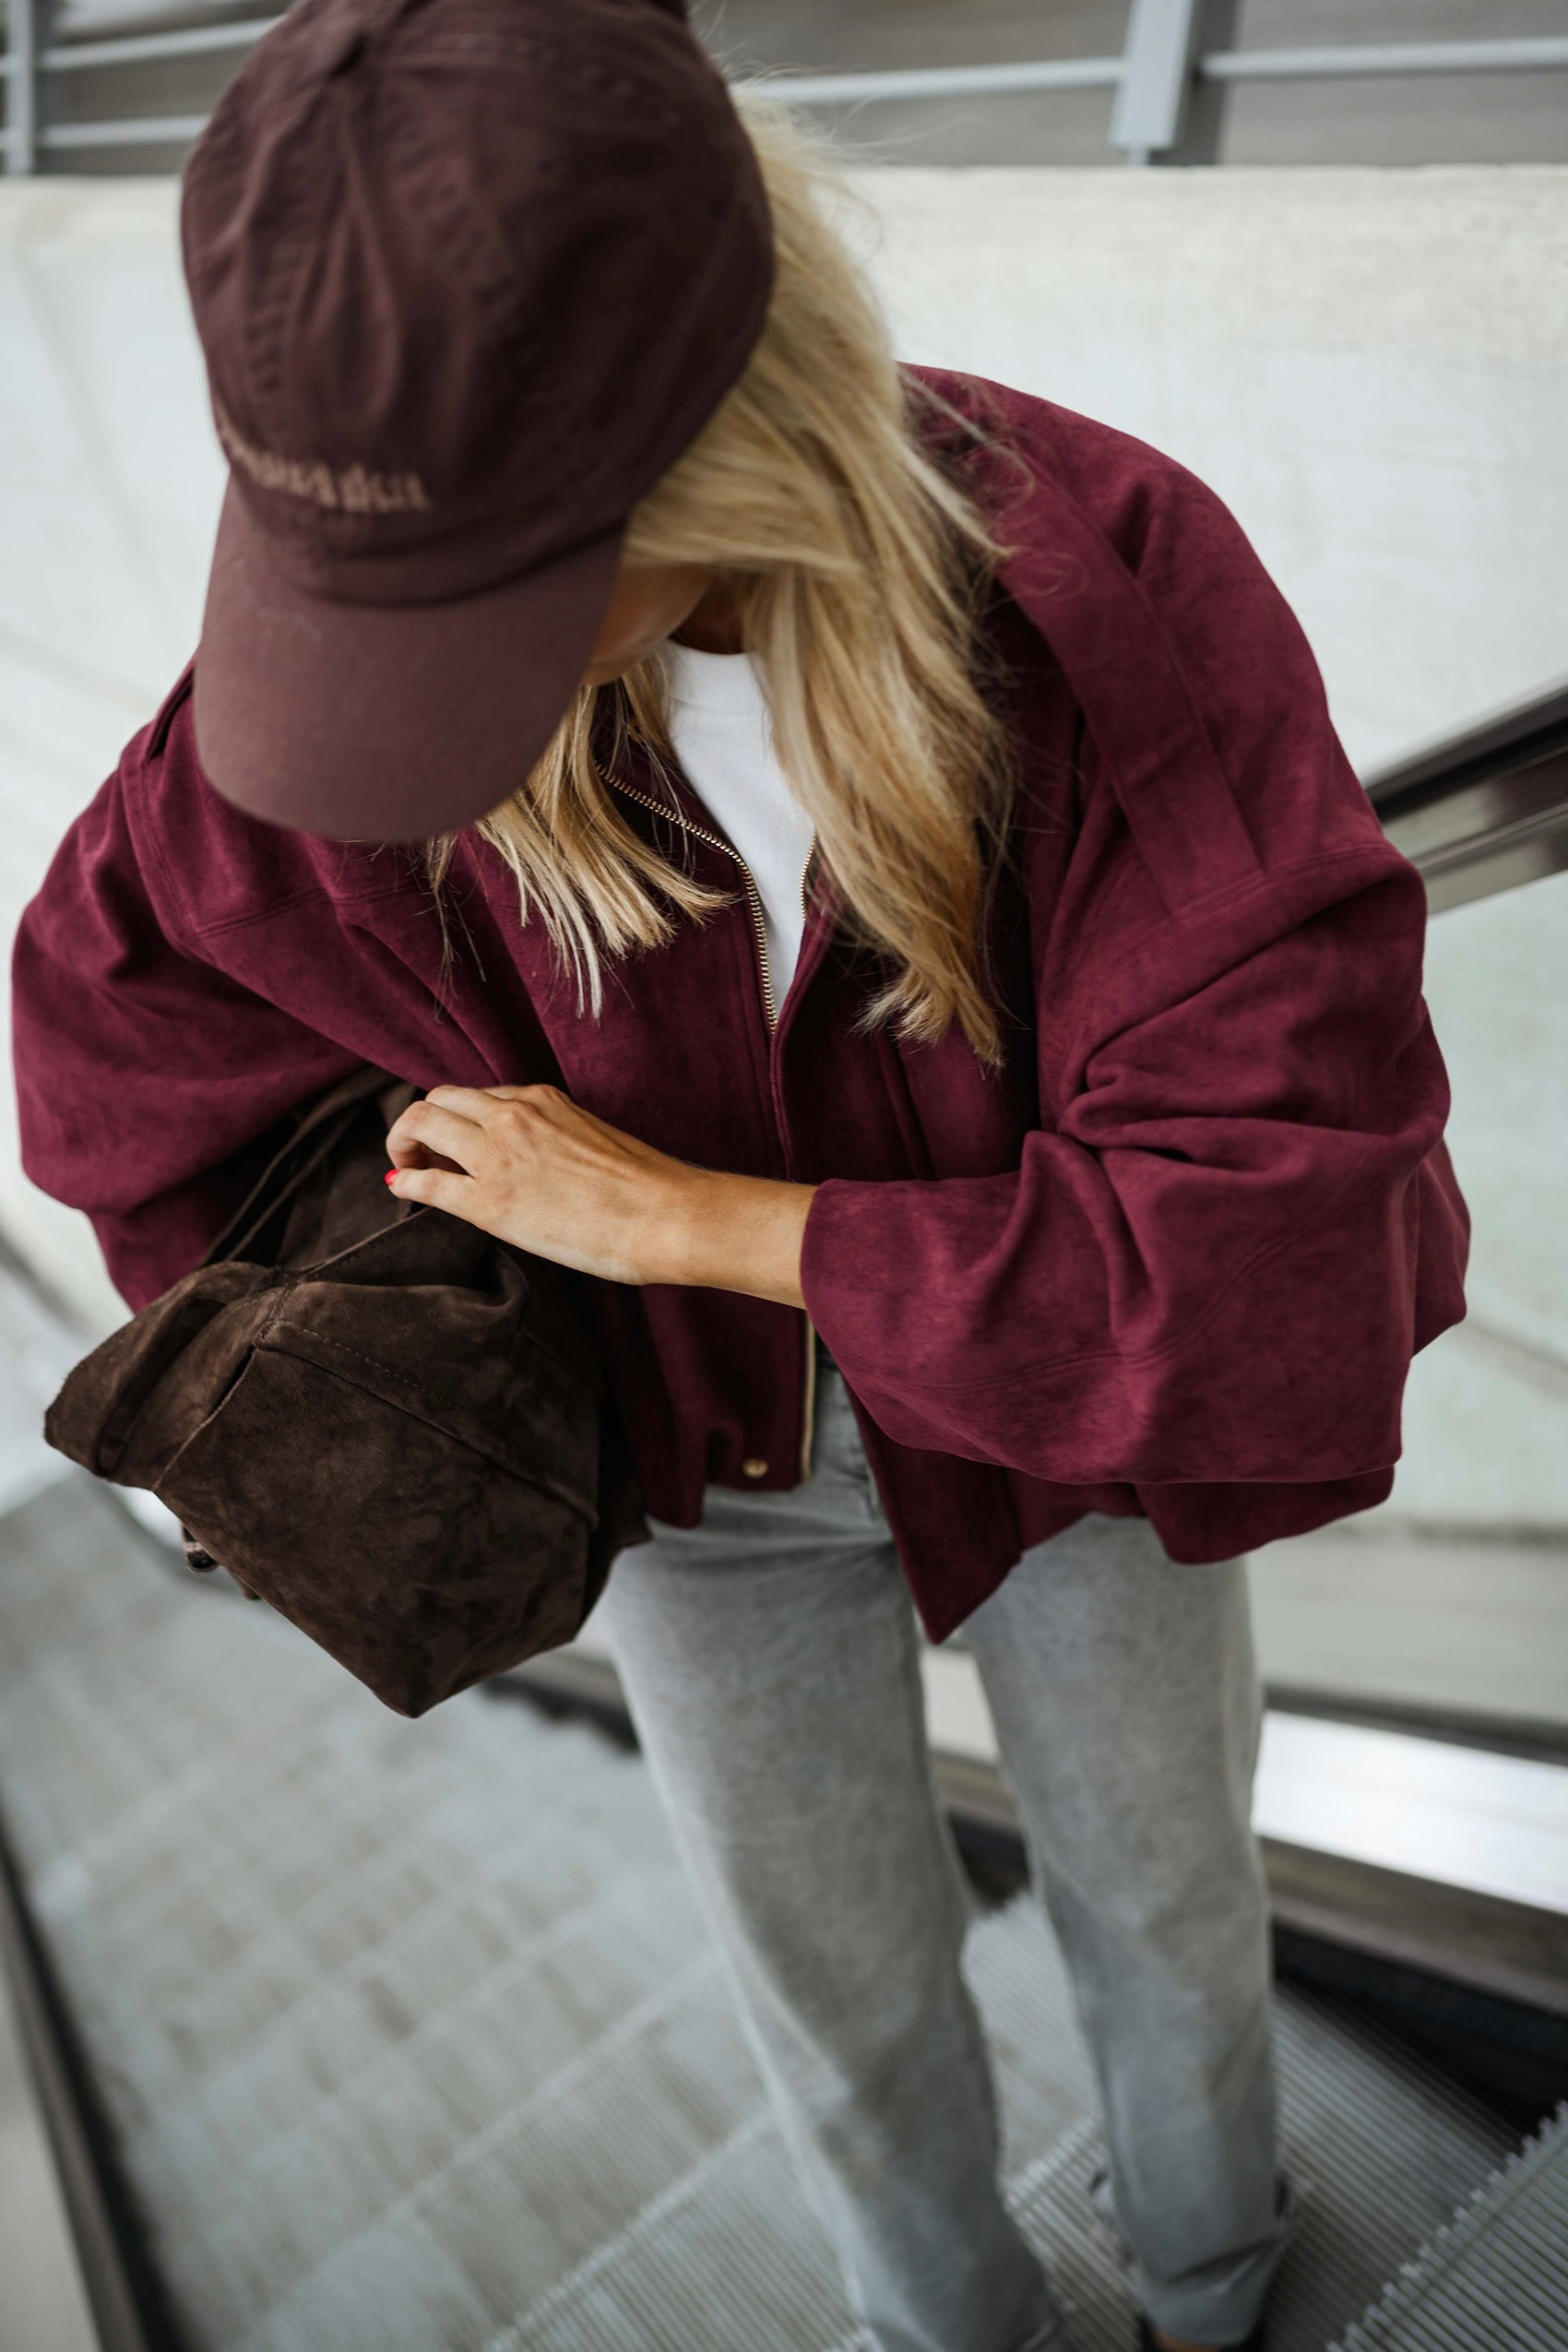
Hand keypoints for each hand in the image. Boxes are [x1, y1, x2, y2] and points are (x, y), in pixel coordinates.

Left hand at [384, 1084, 815, 1307]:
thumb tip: (534, 1164)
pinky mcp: (489, 1201)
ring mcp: (497, 1155)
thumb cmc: (646, 1186)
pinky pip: (426, 1182)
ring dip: (404, 1143)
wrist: (665, 1214)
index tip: (454, 1143)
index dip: (456, 1119)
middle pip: (436, 1100)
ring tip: (409, 1169)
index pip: (475, 1096)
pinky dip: (405, 1181)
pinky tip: (401, 1188)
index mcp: (539, 1098)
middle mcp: (512, 1115)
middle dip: (419, 1124)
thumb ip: (553, 1137)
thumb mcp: (591, 1139)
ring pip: (420, 1124)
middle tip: (420, 1154)